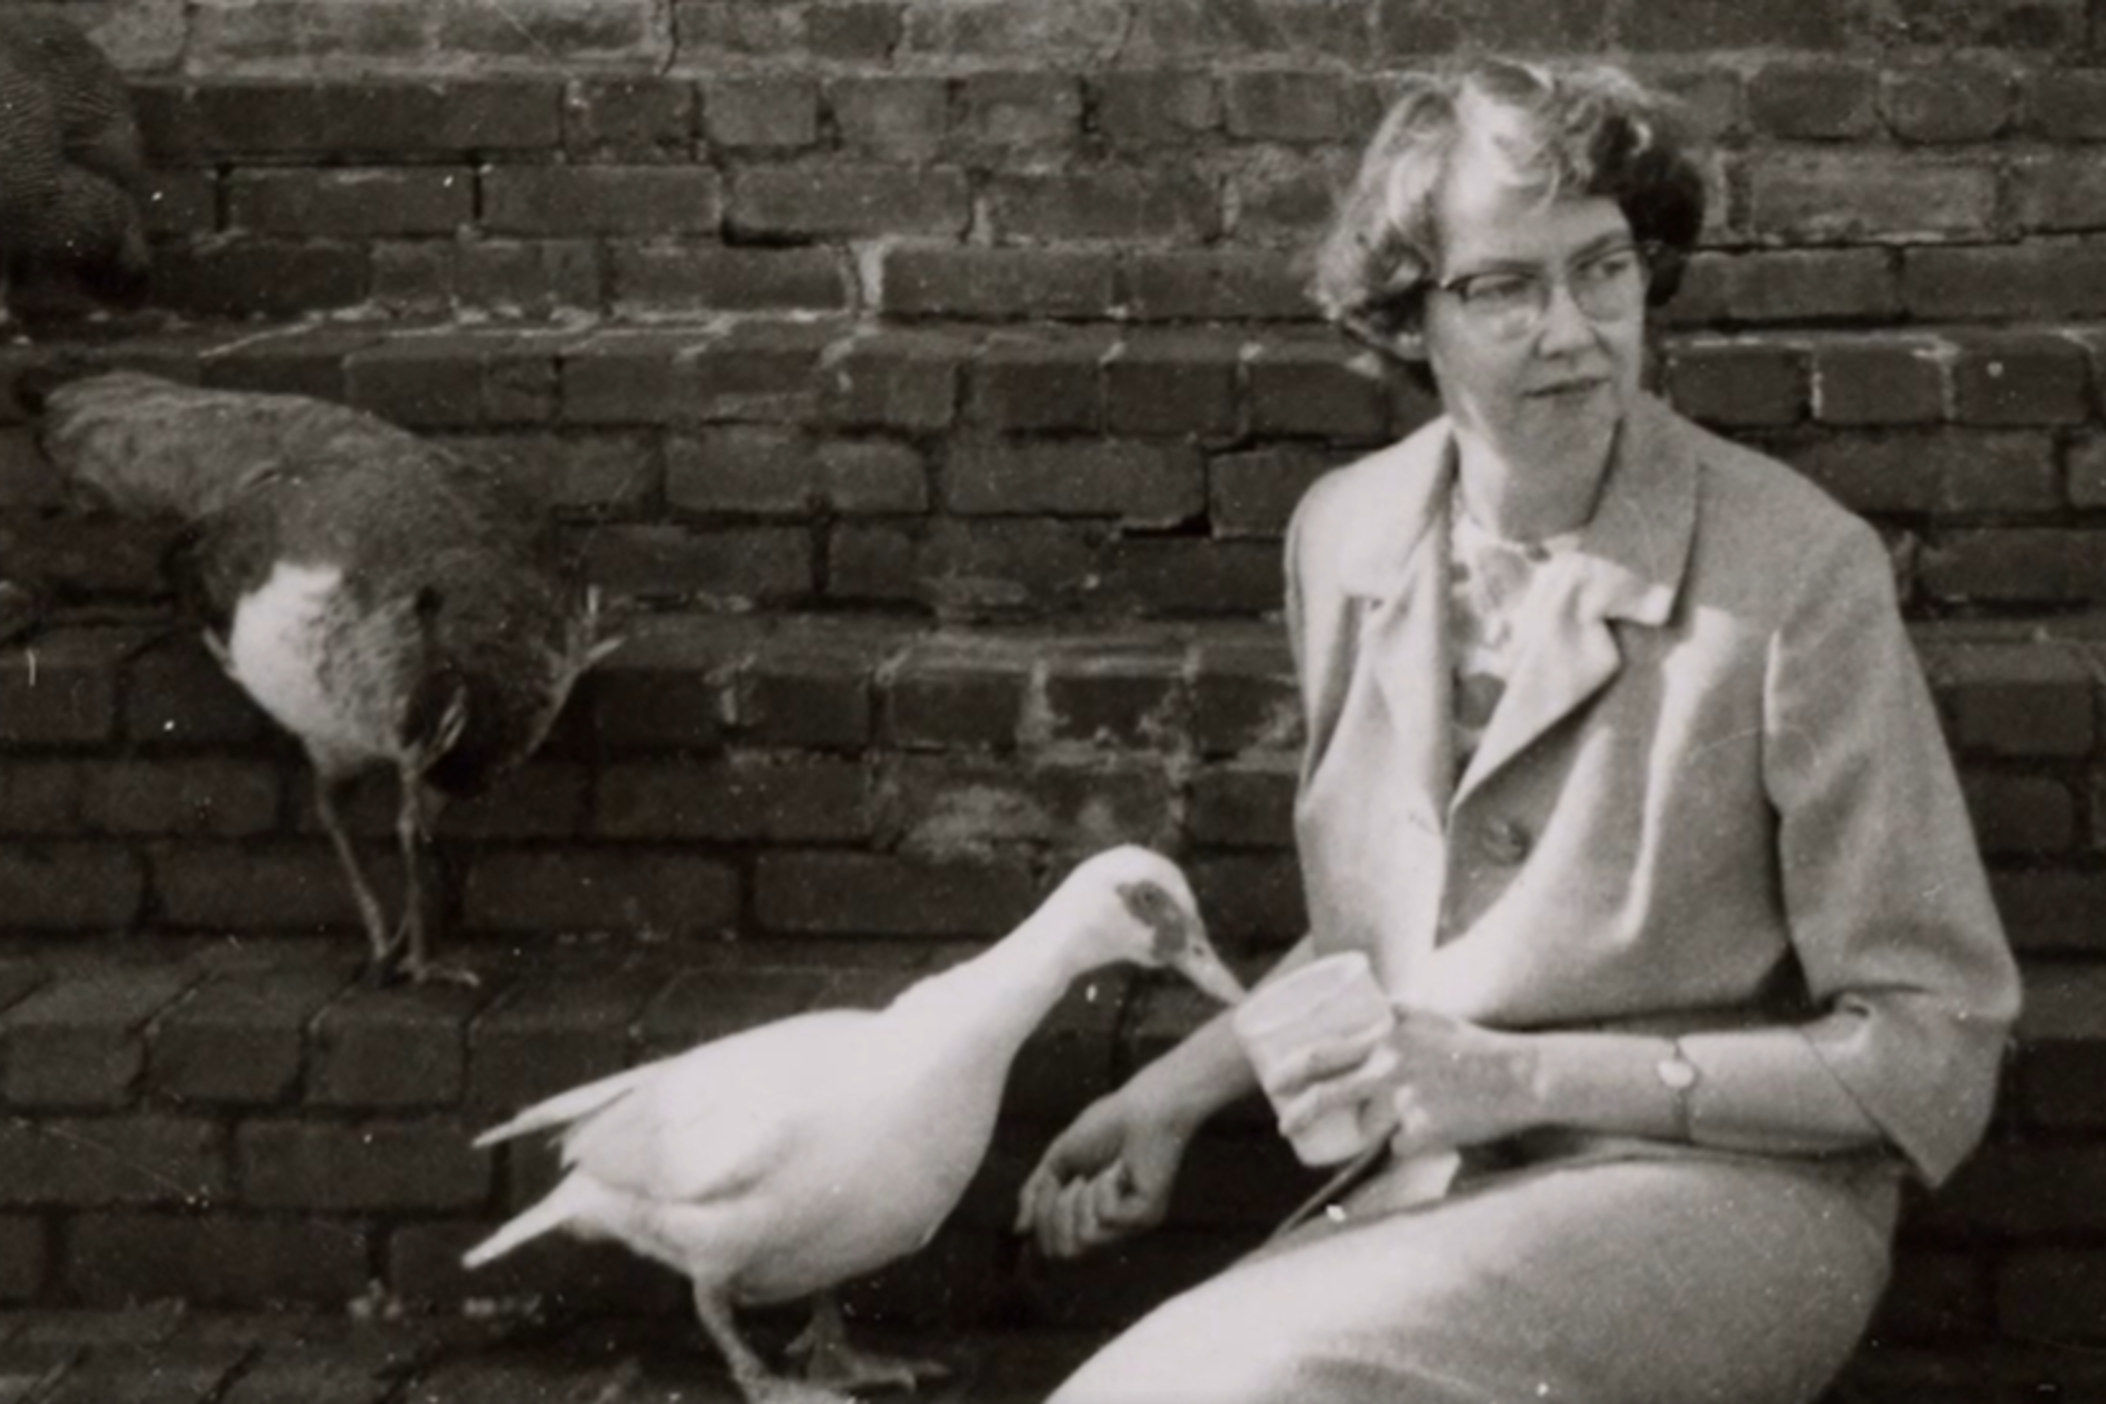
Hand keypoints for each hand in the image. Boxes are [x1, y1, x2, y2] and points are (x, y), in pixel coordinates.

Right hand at [1013, 1090, 1190, 1259]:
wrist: (1144, 1106)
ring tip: (1093, 1174)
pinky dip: (1104, 1188)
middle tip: (1069, 1179)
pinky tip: (1120, 1168)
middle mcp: (1111, 1228)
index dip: (1038, 1227)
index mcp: (1090, 1217)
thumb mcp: (1058, 1160)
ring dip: (1078, 1200)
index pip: (1054, 1249)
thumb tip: (1019, 1230)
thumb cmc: (1105, 1127)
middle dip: (1052, 1213)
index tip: (1043, 1190)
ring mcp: (1130, 1225)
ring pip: (1083, 1239)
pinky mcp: (1147, 1215)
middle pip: (1063, 1253)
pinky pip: (1107, 1218)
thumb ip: (1036, 1194)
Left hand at [1271, 1009, 1538, 1159]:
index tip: (1273, 1082)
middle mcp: (1390, 1066)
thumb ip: (1391, 1015)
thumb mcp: (1427, 1018)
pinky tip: (1433, 1133)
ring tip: (1346, 1137)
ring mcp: (1405, 1101)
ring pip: (1362, 1128)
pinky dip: (1406, 1144)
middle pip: (1326, 1094)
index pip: (1322, 1053)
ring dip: (1348, 1136)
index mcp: (1386, 1035)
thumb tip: (1361, 1008)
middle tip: (1282, 1124)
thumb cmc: (1472, 1046)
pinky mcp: (1423, 1132)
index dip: (1290, 1070)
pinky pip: (1399, 1145)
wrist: (1521, 1077)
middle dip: (1296, 1112)